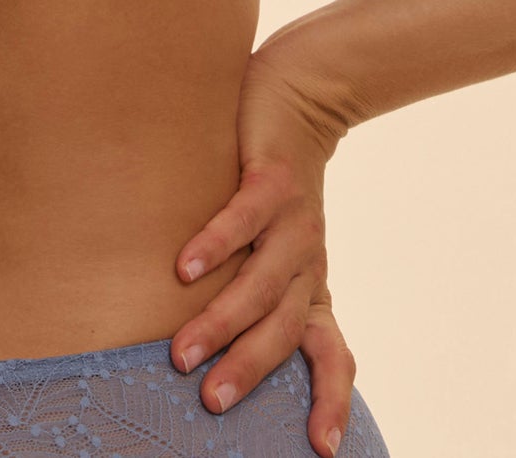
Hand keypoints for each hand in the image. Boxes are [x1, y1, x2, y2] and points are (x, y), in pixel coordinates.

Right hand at [167, 49, 356, 456]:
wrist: (300, 94)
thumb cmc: (269, 179)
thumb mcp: (269, 242)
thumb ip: (248, 284)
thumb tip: (199, 337)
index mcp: (309, 284)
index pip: (332, 355)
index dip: (332, 400)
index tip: (322, 450)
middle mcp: (308, 260)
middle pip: (284, 329)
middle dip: (249, 368)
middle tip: (211, 402)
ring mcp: (295, 220)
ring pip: (262, 282)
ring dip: (222, 320)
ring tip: (183, 353)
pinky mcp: (275, 178)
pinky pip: (243, 218)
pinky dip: (215, 244)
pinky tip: (183, 267)